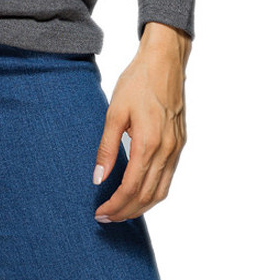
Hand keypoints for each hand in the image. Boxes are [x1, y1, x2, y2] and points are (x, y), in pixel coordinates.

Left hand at [92, 22, 190, 222]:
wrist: (165, 61)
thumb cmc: (137, 81)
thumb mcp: (114, 111)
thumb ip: (107, 147)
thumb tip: (98, 178)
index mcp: (148, 143)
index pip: (131, 188)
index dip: (115, 205)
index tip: (100, 213)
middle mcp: (167, 151)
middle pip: (147, 196)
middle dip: (126, 212)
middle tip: (106, 218)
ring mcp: (176, 148)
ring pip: (161, 191)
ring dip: (141, 207)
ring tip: (121, 211)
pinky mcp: (180, 143)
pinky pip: (168, 178)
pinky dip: (154, 193)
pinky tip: (140, 192)